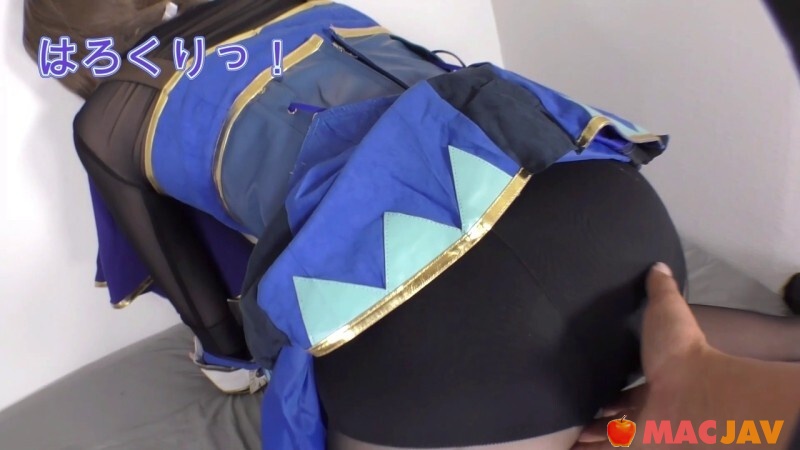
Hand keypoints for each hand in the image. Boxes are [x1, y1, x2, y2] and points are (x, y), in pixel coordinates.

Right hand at [573, 263, 799, 448]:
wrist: (693, 394)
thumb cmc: (679, 351)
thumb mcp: (666, 310)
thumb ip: (660, 290)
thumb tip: (657, 265)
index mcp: (659, 375)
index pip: (632, 381)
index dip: (614, 379)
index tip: (593, 373)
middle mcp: (650, 404)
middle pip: (619, 409)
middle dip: (598, 408)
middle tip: (571, 403)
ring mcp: (641, 428)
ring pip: (608, 432)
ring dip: (586, 431)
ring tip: (560, 427)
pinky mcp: (632, 444)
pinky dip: (583, 449)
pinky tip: (565, 447)